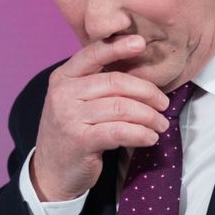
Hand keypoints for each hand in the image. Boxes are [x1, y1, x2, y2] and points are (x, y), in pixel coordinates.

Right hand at [30, 35, 170, 201]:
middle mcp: (63, 93)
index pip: (93, 53)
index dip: (118, 46)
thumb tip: (139, 69)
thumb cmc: (72, 131)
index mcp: (63, 77)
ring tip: (161, 124)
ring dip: (149, 117)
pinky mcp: (80, 141)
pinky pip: (120, 131)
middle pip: (115, 82)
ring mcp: (70, 117)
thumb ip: (97, 83)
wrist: (50, 171)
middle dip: (146, 92)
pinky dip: (141, 134)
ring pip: (122, 108)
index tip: (141, 42)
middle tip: (163, 104)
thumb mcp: (75, 100)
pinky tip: (150, 138)